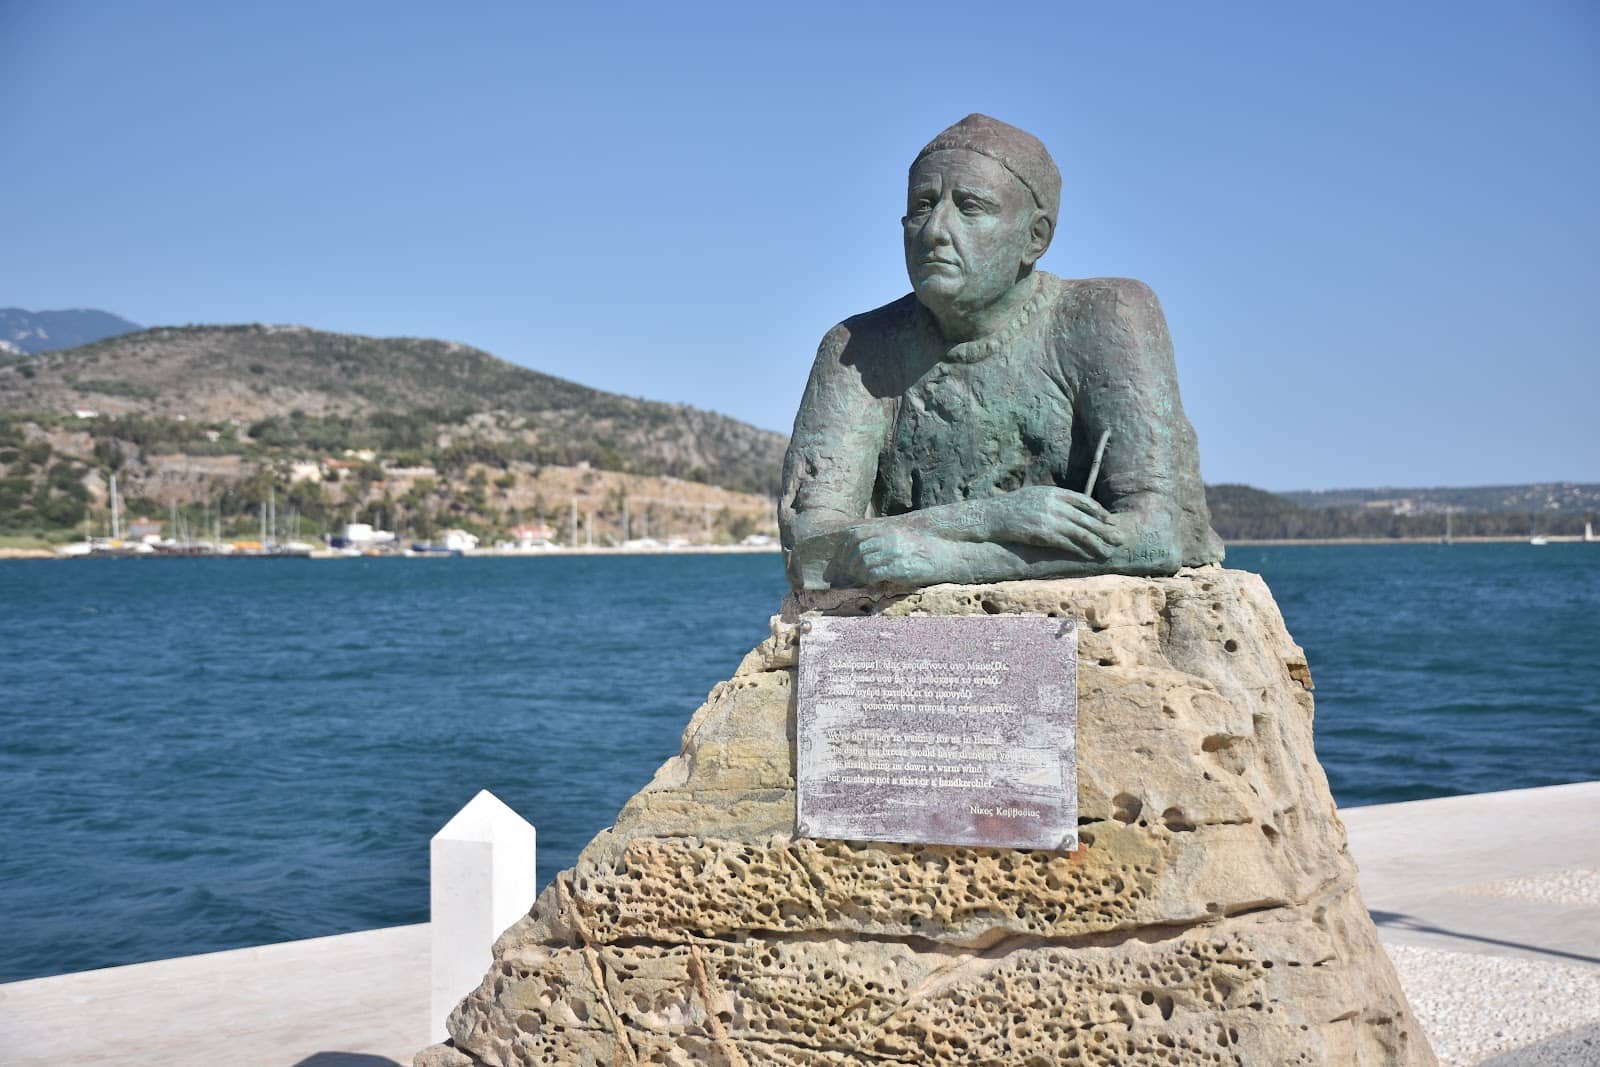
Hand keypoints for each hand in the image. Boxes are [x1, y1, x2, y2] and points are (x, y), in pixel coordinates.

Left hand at [832, 526, 958, 586]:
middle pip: (857, 549)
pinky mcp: (900, 568)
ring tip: (860, 578)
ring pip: (864, 562)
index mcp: (888, 530)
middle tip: (848, 572)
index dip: (845, 547)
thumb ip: (882, 539)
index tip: (841, 557)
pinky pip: (875, 573)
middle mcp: (890, 539)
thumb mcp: (900, 537)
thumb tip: (859, 548)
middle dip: (849, 562)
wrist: (946, 555)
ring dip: (858, 572)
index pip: (856, 534)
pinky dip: (868, 579)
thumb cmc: (922, 548)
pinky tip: (871, 582)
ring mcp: (895, 553)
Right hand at [982, 486, 1125, 559]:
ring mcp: (1048, 518)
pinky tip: (1089, 555)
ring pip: (1080, 532)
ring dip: (1096, 543)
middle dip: (1104, 529)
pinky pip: (1066, 543)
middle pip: (1086, 517)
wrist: (991, 516)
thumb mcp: (1034, 495)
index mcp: (1053, 492)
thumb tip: (1071, 507)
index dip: (1099, 511)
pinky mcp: (1042, 533)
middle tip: (1120, 538)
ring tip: (1109, 550)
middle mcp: (1053, 503)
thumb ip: (1053, 499)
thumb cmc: (1011, 507)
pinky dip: (1079, 550)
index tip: (1110, 520)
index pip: (1084, 500)